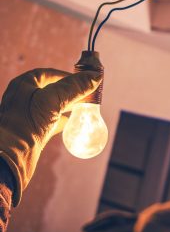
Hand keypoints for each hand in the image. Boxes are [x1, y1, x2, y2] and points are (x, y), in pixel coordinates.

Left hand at [0, 68, 100, 205]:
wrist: (11, 157)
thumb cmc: (26, 124)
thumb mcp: (52, 100)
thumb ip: (74, 87)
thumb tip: (95, 76)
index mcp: (24, 85)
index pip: (48, 74)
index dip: (66, 76)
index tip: (82, 81)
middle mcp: (24, 98)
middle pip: (52, 89)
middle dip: (70, 91)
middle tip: (86, 94)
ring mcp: (28, 115)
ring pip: (53, 106)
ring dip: (68, 106)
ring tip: (82, 107)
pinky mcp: (33, 131)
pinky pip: (52, 122)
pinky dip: (63, 121)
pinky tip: (73, 123)